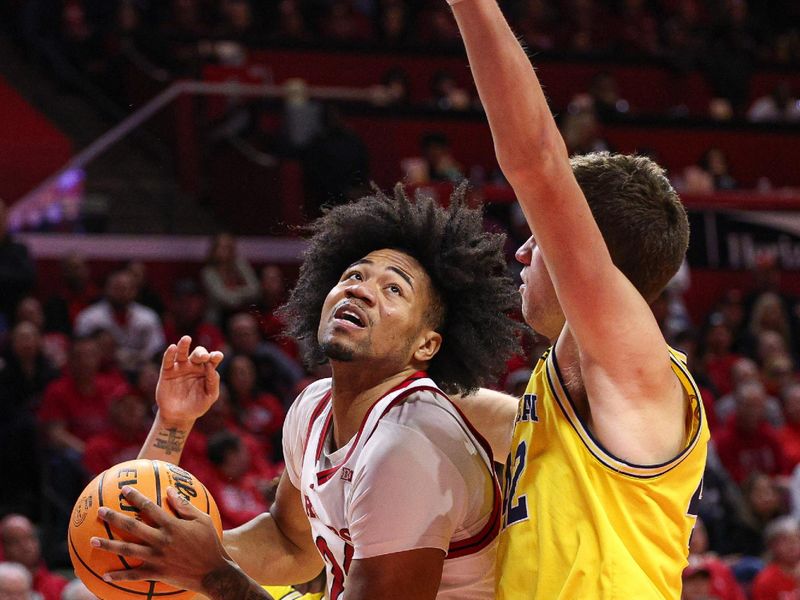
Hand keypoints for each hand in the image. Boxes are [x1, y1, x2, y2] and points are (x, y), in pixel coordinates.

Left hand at [91, 486, 228, 592]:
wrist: (213, 572)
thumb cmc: (210, 543)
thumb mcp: (202, 520)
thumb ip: (185, 506)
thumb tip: (170, 490)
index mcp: (172, 526)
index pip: (150, 508)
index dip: (136, 497)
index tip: (124, 490)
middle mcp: (161, 540)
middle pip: (132, 527)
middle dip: (114, 518)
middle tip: (100, 511)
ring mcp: (157, 558)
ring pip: (128, 550)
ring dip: (108, 545)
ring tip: (92, 540)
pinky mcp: (157, 573)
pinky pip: (135, 575)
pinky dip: (120, 576)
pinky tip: (106, 576)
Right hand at [155, 336, 223, 424]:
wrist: (179, 416)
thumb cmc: (197, 406)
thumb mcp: (209, 397)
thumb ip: (213, 382)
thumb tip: (212, 367)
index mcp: (206, 371)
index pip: (212, 360)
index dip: (215, 356)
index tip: (217, 356)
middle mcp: (194, 366)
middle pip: (198, 354)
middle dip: (201, 353)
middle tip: (204, 356)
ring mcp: (180, 368)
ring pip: (182, 353)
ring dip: (184, 345)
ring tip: (186, 339)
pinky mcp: (167, 372)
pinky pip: (168, 360)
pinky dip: (169, 354)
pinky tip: (173, 348)